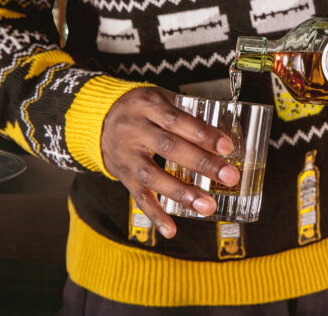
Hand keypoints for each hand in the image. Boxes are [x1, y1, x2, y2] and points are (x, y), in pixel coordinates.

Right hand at [101, 87, 239, 238]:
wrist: (98, 118)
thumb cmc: (141, 108)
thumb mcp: (160, 99)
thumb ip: (188, 112)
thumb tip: (225, 134)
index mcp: (148, 105)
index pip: (177, 120)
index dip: (202, 133)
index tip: (227, 147)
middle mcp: (134, 129)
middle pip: (169, 147)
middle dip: (201, 163)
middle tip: (228, 176)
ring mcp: (127, 155)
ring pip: (153, 176)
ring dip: (182, 192)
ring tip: (207, 205)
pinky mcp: (122, 175)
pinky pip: (138, 197)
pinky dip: (155, 215)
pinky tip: (171, 230)